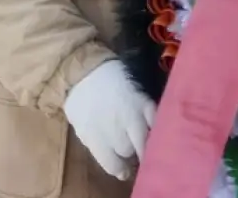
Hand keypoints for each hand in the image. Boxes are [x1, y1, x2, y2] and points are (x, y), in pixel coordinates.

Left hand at [62, 60, 155, 180]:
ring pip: (145, 140)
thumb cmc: (80, 100)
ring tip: (143, 137)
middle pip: (129, 151)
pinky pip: (156, 121)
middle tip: (129, 145)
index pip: (114, 165)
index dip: (120, 168)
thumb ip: (99, 148)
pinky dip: (157, 127)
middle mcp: (115, 130)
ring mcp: (131, 115)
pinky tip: (155, 128)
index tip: (125, 168)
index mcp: (95, 139)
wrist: (85, 69)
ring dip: (144, 141)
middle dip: (129, 151)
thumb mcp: (81, 128)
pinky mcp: (144, 101)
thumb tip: (120, 169)